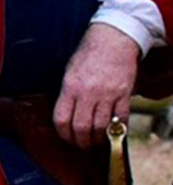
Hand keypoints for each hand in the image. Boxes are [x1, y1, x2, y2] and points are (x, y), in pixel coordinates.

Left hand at [53, 23, 141, 148]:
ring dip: (98, 139)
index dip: (63, 134)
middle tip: (82, 145)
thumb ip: (67, 94)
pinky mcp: (123, 93)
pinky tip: (113, 133)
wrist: (112, 40)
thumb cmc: (88, 55)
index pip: (62, 119)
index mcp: (70, 87)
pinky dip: (117, 129)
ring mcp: (107, 94)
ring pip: (101, 127)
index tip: (67, 138)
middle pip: (82, 127)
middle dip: (80, 142)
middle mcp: (88, 92)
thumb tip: (66, 116)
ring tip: (96, 142)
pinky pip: (121, 118)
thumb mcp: (69, 72)